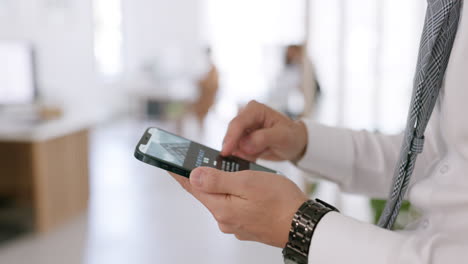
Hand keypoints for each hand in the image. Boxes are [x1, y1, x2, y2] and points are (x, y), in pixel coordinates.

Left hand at [170, 167, 307, 247]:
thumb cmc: (280, 201)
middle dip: (205, 175)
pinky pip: (235, 205)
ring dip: (224, 184)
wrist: (304, 225)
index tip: (168, 162)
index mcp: (221, 208)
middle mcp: (225, 220)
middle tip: (203, 158)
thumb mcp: (247, 182)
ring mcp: (237, 225)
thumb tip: (194, 175)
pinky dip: (236, 194)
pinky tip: (247, 186)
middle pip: (207, 192)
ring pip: (223, 198)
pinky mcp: (248, 226)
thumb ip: (217, 180)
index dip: (179, 172)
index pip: (192, 187)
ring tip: (233, 169)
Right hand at [221, 100, 307, 161]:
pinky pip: (236, 151)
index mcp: (255, 109)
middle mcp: (246, 117)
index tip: (225, 152)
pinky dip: (243, 157)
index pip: (238, 123)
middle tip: (240, 160)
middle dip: (235, 148)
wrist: (295, 143)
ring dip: (241, 154)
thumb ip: (263, 138)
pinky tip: (253, 158)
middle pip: (232, 134)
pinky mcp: (242, 140)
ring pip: (233, 144)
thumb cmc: (291, 136)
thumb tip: (244, 145)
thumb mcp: (282, 136)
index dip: (231, 138)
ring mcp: (243, 129)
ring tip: (255, 157)